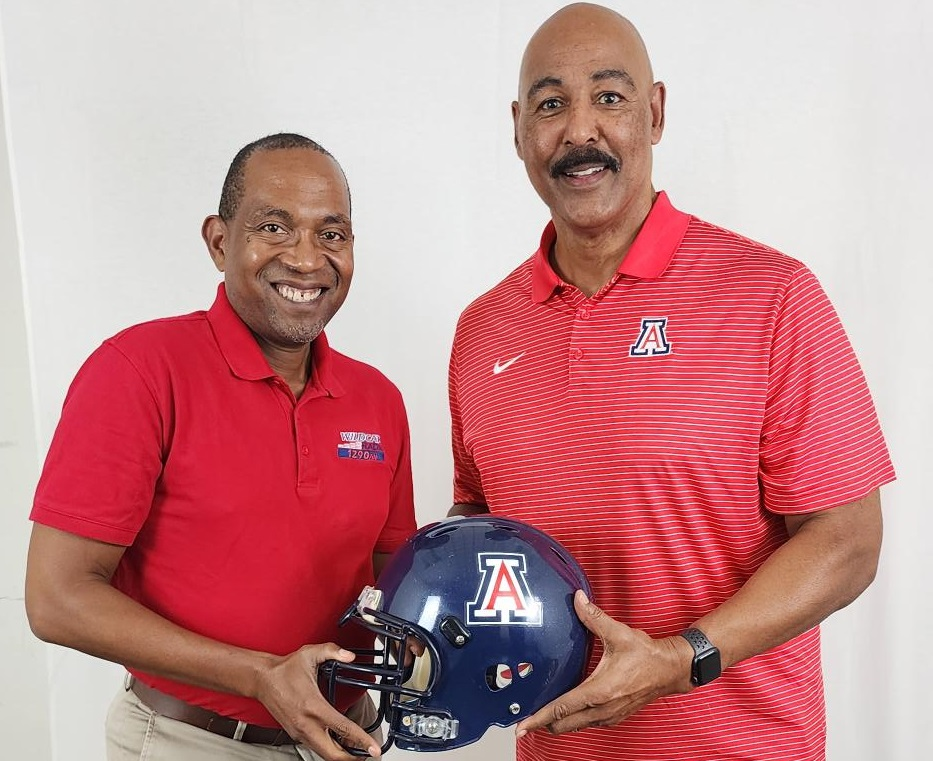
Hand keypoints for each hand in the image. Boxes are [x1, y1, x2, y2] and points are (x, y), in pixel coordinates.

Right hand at [255, 643, 380, 758]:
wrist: (262, 680)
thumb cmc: (284, 669)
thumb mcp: (310, 653)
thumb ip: (333, 651)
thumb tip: (350, 655)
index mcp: (313, 706)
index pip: (343, 728)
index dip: (361, 740)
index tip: (374, 748)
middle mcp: (306, 725)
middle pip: (333, 754)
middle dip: (353, 757)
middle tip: (369, 753)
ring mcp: (300, 733)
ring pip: (324, 754)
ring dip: (341, 754)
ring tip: (357, 748)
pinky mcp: (295, 735)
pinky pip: (316, 747)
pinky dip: (330, 748)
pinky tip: (339, 741)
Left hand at [516, 590, 692, 736]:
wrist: (671, 670)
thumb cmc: (647, 654)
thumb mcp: (618, 632)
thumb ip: (594, 616)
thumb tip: (578, 599)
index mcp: (599, 691)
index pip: (562, 709)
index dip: (539, 718)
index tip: (522, 726)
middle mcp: (602, 709)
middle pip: (563, 725)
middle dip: (543, 723)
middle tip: (525, 719)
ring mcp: (609, 716)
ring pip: (576, 726)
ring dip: (559, 722)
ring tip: (541, 715)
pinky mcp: (614, 716)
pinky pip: (587, 723)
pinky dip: (574, 720)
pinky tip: (567, 710)